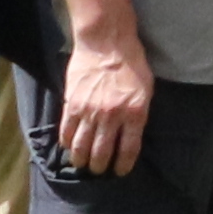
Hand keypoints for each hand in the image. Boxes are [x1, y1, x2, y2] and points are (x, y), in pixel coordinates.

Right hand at [55, 28, 152, 176]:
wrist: (106, 42)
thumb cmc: (131, 62)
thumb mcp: (146, 88)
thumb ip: (138, 113)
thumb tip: (131, 134)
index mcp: (135, 112)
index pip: (128, 149)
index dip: (122, 165)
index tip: (119, 171)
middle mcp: (112, 116)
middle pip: (102, 153)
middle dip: (100, 167)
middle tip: (98, 170)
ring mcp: (90, 112)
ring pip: (81, 148)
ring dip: (81, 161)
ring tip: (82, 164)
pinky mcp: (72, 105)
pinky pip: (67, 132)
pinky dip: (67, 143)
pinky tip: (69, 147)